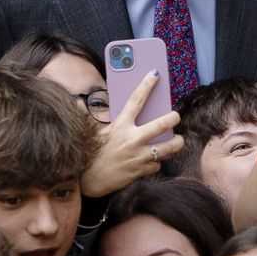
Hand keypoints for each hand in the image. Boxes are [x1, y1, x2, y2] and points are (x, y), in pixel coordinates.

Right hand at [81, 71, 183, 197]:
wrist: (88, 180)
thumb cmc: (90, 153)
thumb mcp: (93, 132)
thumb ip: (94, 117)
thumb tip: (79, 102)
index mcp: (120, 125)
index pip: (136, 100)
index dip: (147, 85)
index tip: (155, 74)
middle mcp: (132, 139)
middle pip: (162, 124)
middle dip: (173, 118)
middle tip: (176, 117)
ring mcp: (138, 156)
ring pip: (167, 148)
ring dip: (176, 143)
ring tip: (177, 141)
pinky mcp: (141, 171)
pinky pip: (157, 165)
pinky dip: (156, 163)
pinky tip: (152, 161)